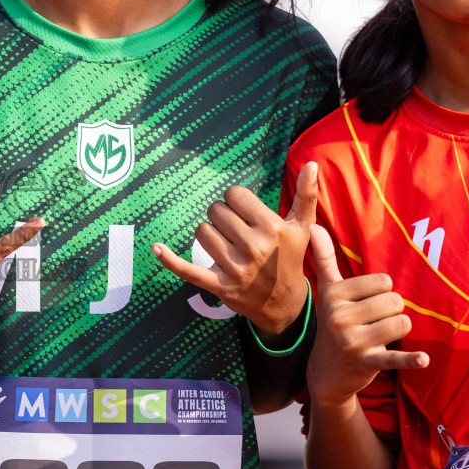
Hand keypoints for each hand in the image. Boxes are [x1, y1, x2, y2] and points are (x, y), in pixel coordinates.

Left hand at [151, 161, 319, 335]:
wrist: (284, 304)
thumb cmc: (290, 258)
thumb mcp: (303, 226)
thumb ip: (306, 194)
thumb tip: (312, 164)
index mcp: (271, 228)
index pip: (234, 195)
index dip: (237, 201)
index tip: (246, 214)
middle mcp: (253, 247)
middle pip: (215, 210)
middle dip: (223, 217)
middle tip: (237, 231)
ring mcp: (234, 268)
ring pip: (202, 232)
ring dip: (209, 234)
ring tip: (226, 244)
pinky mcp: (219, 285)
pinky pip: (188, 270)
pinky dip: (170, 260)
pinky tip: (156, 248)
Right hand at [306, 224, 426, 410]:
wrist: (326, 372)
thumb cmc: (333, 323)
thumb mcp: (327, 291)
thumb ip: (323, 258)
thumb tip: (314, 226)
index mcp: (333, 295)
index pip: (384, 282)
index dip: (382, 293)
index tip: (366, 305)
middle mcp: (339, 317)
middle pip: (395, 301)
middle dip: (392, 311)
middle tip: (375, 323)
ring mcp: (352, 341)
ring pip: (402, 323)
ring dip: (398, 330)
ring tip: (380, 336)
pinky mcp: (367, 363)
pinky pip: (395, 358)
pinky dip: (411, 360)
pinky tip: (423, 359)